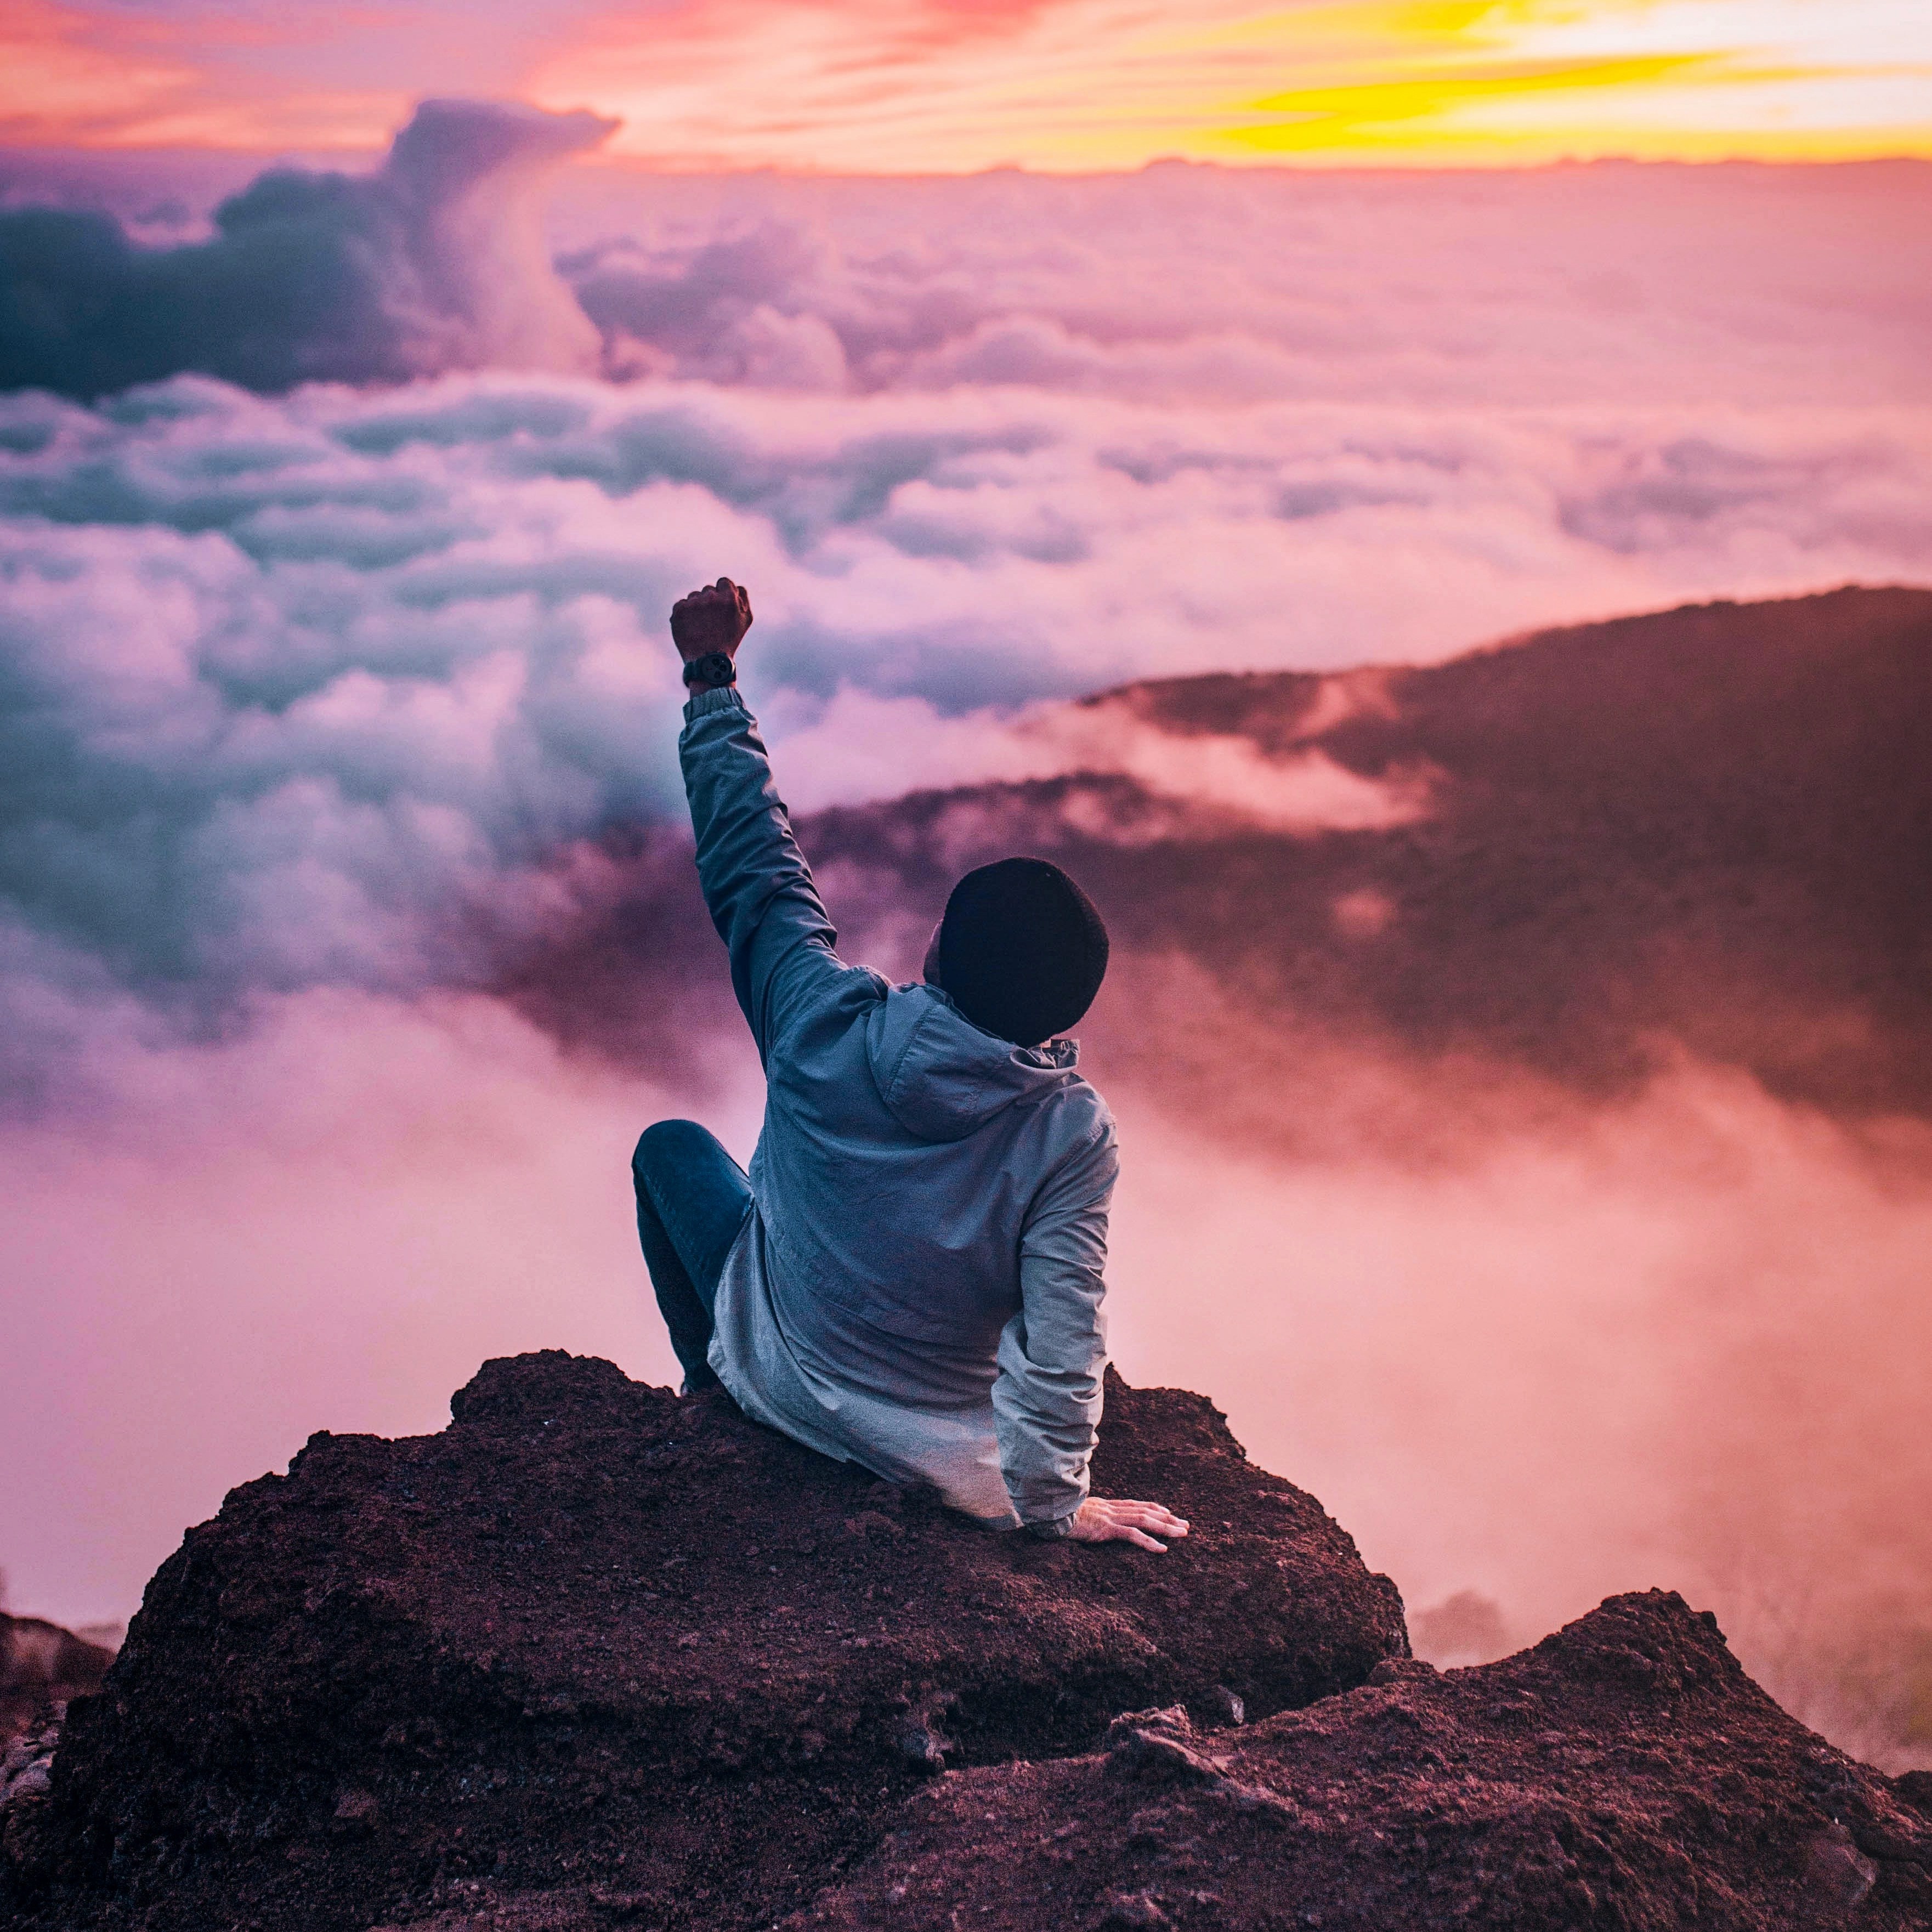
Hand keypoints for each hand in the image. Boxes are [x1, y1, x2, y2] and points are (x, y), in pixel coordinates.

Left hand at [670, 577, 752, 662]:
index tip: (721, 605)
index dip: (723, 593)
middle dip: (710, 601)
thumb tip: (736, 586)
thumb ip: (743, 599)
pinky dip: (684, 614)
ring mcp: (693, 603)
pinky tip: (691, 627)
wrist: (708, 660)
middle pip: (708, 590)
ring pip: (694, 596)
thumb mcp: (745, 620)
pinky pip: (681, 604)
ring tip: (701, 626)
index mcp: (729, 598)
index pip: (723, 582)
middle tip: (712, 621)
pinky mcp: (679, 610)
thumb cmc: (729, 640)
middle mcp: (711, 597)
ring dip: (697, 607)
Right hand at [1064, 1497, 1189, 1552]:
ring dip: (1166, 1527)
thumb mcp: (1076, 1514)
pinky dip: (1149, 1542)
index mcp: (1105, 1505)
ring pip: (1144, 1520)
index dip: (1154, 1508)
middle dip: (1168, 1518)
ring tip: (1183, 1534)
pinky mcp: (1104, 1528)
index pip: (1135, 1505)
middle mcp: (1110, 1508)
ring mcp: (1108, 1517)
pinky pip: (1131, 1535)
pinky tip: (1162, 1550)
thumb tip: (1089, 1521)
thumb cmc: (1056, 1515)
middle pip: (1145, 1511)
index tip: (1169, 1513)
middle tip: (1186, 1525)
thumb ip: (1087, 1516)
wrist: (1046, 1512)